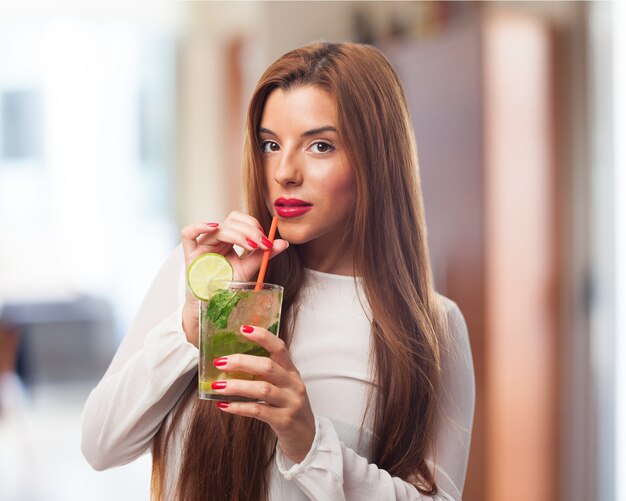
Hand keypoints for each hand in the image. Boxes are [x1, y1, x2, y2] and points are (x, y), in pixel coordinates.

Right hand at [180, 211, 288, 344]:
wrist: (213, 307)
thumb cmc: (228, 287)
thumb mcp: (248, 269)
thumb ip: (264, 254)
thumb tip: (284, 243)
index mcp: (228, 240)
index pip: (240, 221)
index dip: (253, 225)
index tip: (266, 241)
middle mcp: (215, 239)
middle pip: (231, 221)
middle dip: (250, 229)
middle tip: (261, 243)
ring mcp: (202, 245)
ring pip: (218, 228)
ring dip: (237, 233)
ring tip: (250, 245)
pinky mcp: (189, 254)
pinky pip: (187, 234)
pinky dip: (199, 226)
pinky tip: (214, 227)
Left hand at [211, 326, 315, 462]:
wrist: (307, 438)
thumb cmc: (289, 407)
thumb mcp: (284, 386)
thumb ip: (267, 374)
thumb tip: (232, 362)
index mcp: (292, 371)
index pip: (280, 347)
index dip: (263, 336)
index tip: (243, 329)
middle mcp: (293, 384)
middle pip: (268, 367)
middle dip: (242, 362)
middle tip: (220, 362)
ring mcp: (291, 402)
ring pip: (262, 389)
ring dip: (236, 386)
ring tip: (216, 386)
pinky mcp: (285, 421)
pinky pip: (259, 411)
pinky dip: (239, 407)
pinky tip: (224, 405)